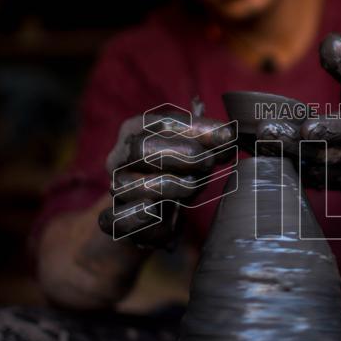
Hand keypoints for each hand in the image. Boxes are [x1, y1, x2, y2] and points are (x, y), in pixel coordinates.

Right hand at [98, 100, 235, 248]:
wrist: (153, 213)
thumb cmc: (176, 173)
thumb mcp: (195, 154)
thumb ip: (209, 144)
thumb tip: (229, 135)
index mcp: (135, 131)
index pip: (159, 121)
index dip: (194, 127)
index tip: (225, 135)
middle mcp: (120, 157)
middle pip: (140, 148)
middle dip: (180, 153)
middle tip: (208, 161)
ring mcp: (114, 187)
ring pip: (126, 184)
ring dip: (168, 185)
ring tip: (193, 186)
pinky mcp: (113, 219)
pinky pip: (111, 218)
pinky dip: (132, 215)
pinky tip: (153, 211)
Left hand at [258, 33, 340, 191]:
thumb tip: (331, 43)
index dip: (331, 128)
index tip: (306, 127)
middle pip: (328, 152)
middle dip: (296, 144)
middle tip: (266, 133)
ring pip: (317, 170)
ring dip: (288, 157)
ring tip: (259, 142)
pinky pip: (314, 181)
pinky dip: (290, 169)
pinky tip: (266, 154)